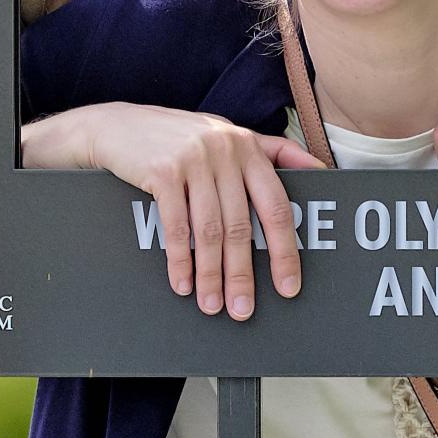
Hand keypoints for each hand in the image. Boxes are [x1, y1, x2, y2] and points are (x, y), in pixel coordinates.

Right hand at [21, 102, 321, 318]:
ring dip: (211, 275)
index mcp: (248, 146)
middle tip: (243, 310)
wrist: (118, 127)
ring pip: (209, 231)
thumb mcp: (226, 137)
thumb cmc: (178, 139)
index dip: (284, 250)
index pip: (276, 205)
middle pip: (241, 226)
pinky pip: (176, 226)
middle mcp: (225, 150)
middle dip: (242, 275)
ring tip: (212, 305)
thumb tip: (320, 169)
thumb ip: (270, 151)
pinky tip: (183, 283)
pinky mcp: (162, 170)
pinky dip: (180, 260)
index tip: (288, 286)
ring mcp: (193, 159)